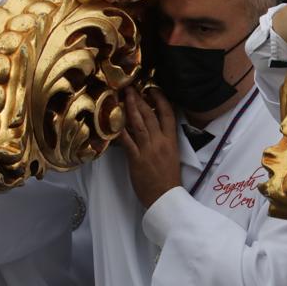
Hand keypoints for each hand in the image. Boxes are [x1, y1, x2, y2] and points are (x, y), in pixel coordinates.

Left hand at [118, 88, 180, 207]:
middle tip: (131, 88)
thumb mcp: (172, 156)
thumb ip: (165, 142)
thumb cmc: (169, 179)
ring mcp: (147, 150)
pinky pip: (127, 141)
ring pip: (138, 124)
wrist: (165, 197)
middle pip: (149, 115)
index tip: (153, 89)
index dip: (160, 99)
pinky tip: (113, 121)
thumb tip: (155, 129)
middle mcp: (160, 142)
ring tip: (123, 96)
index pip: (168, 114)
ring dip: (130, 108)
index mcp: (171, 141)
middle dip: (139, 100)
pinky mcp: (136, 159)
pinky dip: (120, 130)